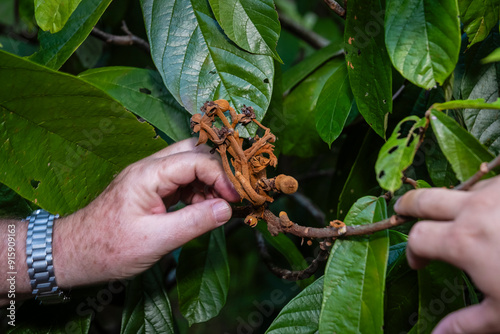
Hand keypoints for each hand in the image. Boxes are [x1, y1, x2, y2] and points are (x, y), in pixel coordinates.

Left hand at [53, 138, 239, 288]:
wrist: (74, 254)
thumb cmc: (108, 248)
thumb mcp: (156, 240)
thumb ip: (194, 222)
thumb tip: (227, 209)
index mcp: (148, 174)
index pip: (196, 159)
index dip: (222, 176)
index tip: (236, 197)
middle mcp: (150, 168)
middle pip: (194, 152)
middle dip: (218, 170)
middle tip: (234, 194)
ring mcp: (150, 177)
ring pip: (190, 165)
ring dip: (209, 182)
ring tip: (219, 207)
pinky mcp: (152, 189)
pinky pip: (182, 181)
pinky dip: (198, 192)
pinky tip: (203, 209)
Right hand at [394, 175, 499, 332]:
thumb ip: (465, 324)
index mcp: (463, 241)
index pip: (418, 237)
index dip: (413, 251)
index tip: (420, 263)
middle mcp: (474, 208)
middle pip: (425, 199)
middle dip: (409, 205)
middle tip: (404, 211)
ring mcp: (498, 191)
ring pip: (461, 189)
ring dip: (454, 202)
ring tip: (463, 218)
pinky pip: (493, 186)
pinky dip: (487, 198)